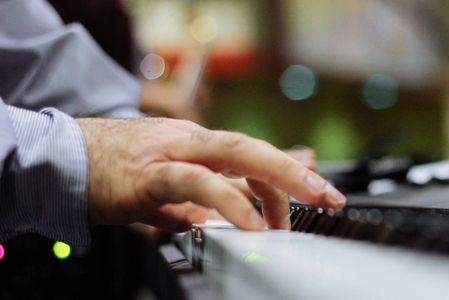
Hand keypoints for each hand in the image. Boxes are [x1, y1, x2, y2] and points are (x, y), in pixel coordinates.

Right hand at [76, 118, 345, 231]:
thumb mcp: (178, 182)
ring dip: (274, 182)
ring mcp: (172, 152)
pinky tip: (249, 225)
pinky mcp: (150, 174)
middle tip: (329, 197)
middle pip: (255, 148)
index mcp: (201, 144)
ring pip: (234, 154)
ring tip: (299, 213)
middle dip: (297, 172)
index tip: (321, 194)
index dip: (292, 173)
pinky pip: (197, 183)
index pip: (255, 154)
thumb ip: (215, 190)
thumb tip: (253, 206)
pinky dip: (228, 201)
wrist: (67, 159)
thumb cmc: (122, 171)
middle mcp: (193, 141)